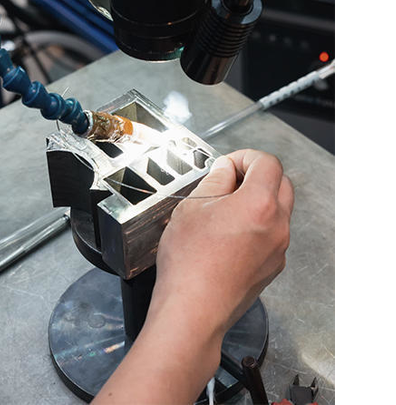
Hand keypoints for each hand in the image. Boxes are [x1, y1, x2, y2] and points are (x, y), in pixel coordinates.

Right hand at [92, 149, 293, 404]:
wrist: (193, 311)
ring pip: (278, 211)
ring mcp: (278, 249)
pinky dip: (256, 226)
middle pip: (280, 184)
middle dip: (256, 176)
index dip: (244, 157)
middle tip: (228, 182)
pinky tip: (228, 237)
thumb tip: (225, 171)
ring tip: (224, 211)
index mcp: (259, 204)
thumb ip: (214, 181)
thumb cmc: (189, 262)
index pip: (267, 163)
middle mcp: (278, 226)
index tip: (227, 165)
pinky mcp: (272, 268)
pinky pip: (271, 236)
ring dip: (257, 202)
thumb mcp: (191, 208)